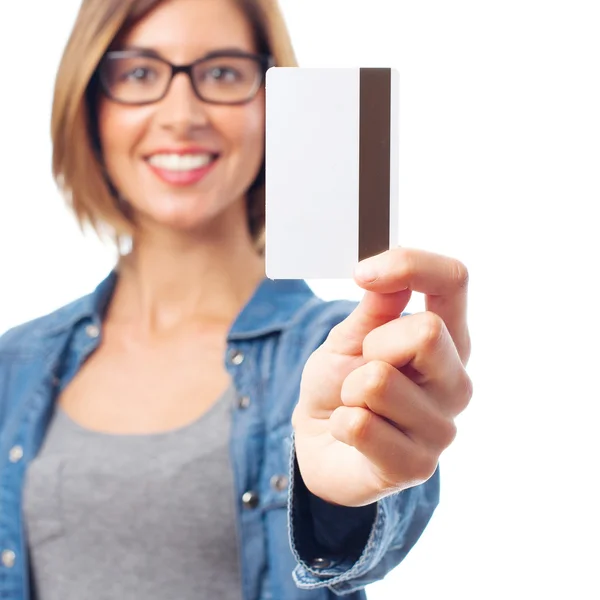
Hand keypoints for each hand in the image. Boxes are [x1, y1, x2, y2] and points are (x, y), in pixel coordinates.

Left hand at [291, 247, 471, 506]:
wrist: (321, 442)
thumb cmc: (340, 385)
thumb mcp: (348, 338)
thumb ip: (373, 309)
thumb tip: (391, 277)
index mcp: (446, 339)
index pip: (454, 281)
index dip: (410, 265)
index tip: (363, 275)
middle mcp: (455, 381)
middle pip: (426, 332)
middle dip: (371, 345)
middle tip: (360, 369)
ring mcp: (442, 427)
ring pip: (379, 381)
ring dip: (349, 391)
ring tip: (356, 405)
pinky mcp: (418, 466)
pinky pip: (360, 425)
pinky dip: (341, 423)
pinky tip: (352, 434)